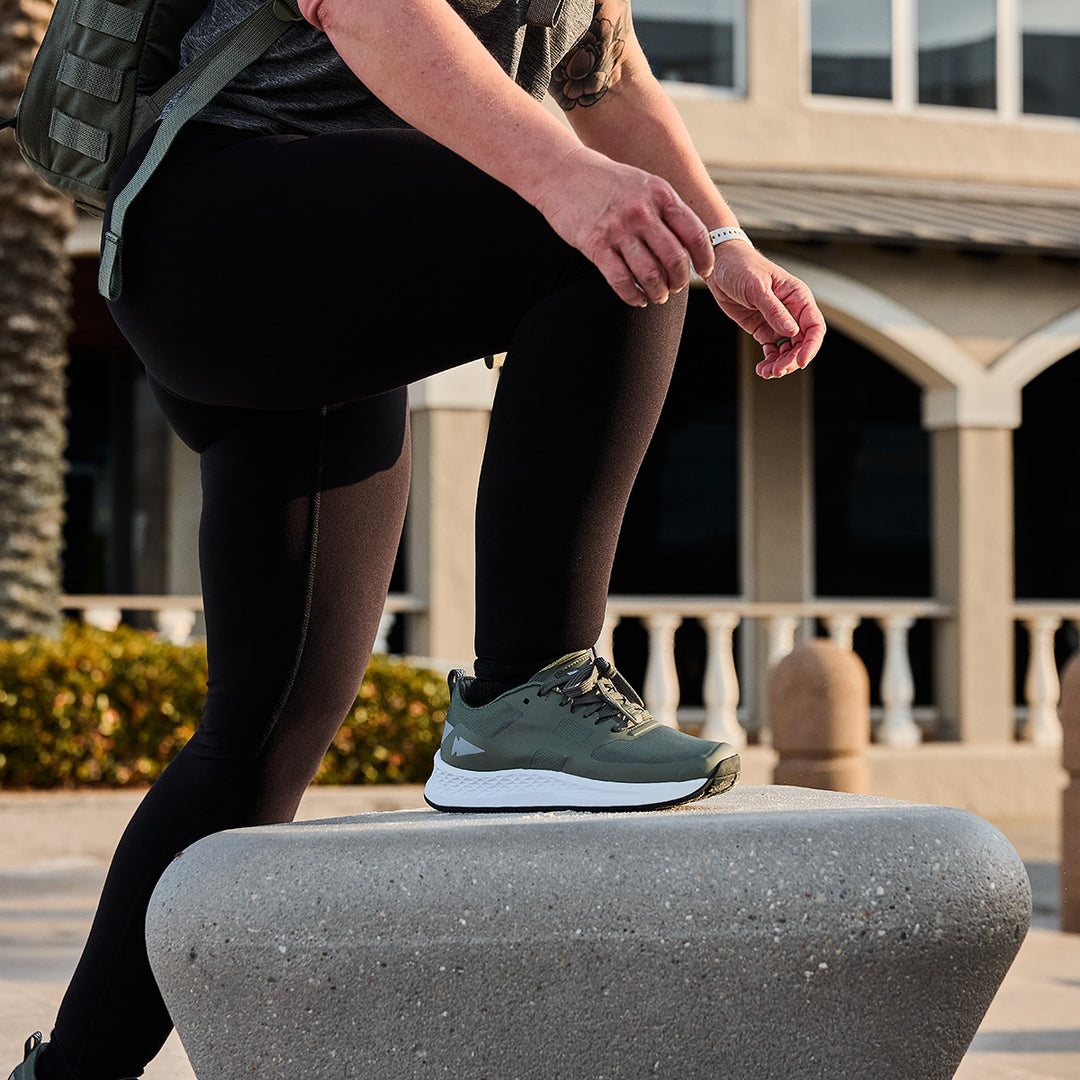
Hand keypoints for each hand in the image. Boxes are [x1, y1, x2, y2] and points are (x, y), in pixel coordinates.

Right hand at [531, 148, 715, 307]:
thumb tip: (690, 240)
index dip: (704, 258)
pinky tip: (637, 299)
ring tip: (658, 296)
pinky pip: (621, 281)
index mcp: (660, 194)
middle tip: (675, 287)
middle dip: (679, 281)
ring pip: (650, 274)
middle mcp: (642, 211)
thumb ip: (666, 208)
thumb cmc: (605, 182)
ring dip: (658, 292)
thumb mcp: (643, 183)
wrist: (562, 171)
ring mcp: (618, 229)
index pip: (695, 233)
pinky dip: (633, 296)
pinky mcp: (595, 244)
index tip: (703, 271)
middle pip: (675, 259)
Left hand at [706, 243, 825, 377]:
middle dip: (792, 360)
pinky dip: (770, 361)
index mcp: (798, 297)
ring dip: (780, 364)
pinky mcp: (763, 329)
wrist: (719, 266)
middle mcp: (792, 311)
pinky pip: (773, 350)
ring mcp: (778, 322)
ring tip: (766, 372)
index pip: (814, 326)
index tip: (800, 361)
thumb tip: (792, 332)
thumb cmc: (741, 267)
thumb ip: (774, 310)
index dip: (811, 346)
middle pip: (802, 343)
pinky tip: (761, 368)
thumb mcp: (757, 287)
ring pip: (788, 350)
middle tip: (776, 371)